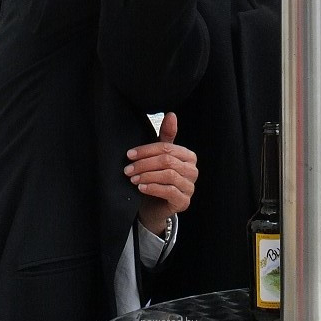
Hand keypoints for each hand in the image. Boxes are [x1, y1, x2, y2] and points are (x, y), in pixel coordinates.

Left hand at [124, 112, 197, 235]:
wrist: (154, 206)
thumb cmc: (157, 177)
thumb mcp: (159, 156)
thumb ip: (166, 136)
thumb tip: (171, 114)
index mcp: (189, 156)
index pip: (167, 149)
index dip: (146, 150)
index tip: (129, 154)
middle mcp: (193, 171)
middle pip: (167, 161)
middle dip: (144, 164)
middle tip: (128, 169)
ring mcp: (190, 187)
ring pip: (168, 176)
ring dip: (147, 176)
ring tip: (133, 178)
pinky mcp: (184, 202)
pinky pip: (170, 192)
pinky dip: (153, 188)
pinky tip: (141, 188)